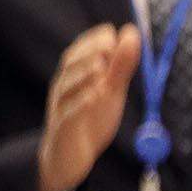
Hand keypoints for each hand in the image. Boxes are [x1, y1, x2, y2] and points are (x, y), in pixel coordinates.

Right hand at [40, 24, 141, 190]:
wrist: (69, 157)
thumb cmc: (89, 119)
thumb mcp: (110, 90)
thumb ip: (121, 64)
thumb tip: (130, 33)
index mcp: (75, 77)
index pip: (80, 50)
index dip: (95, 40)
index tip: (113, 33)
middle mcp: (64, 89)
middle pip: (70, 64)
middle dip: (88, 52)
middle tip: (108, 47)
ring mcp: (61, 108)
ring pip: (66, 87)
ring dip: (82, 74)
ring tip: (100, 67)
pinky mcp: (63, 128)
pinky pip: (68, 114)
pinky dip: (80, 104)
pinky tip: (94, 97)